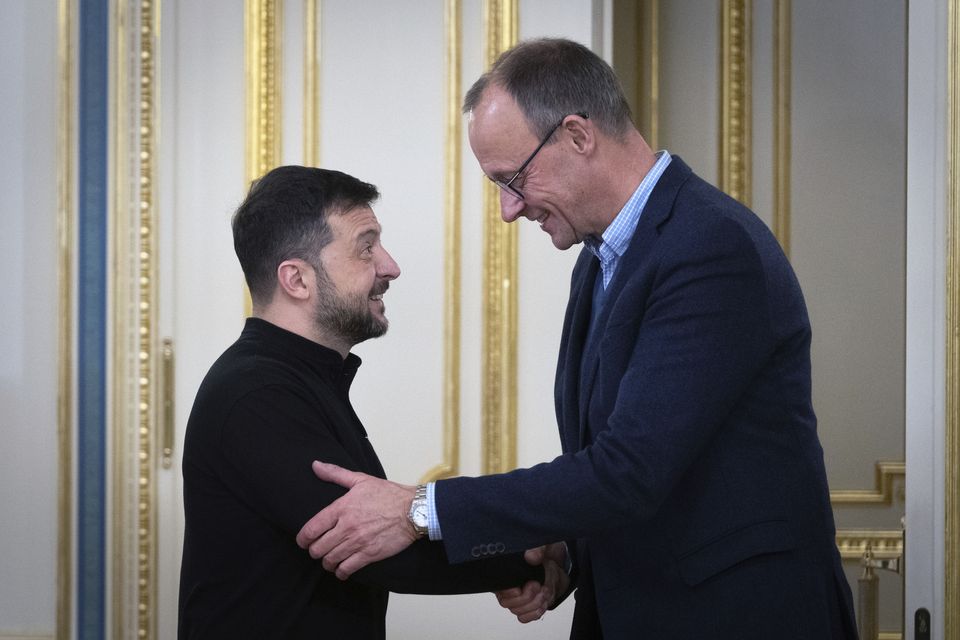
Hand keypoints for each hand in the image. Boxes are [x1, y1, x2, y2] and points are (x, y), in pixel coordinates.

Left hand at [295, 461, 417, 578]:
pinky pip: (347, 569)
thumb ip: (335, 473)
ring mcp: (358, 542)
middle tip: (317, 551)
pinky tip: (342, 570)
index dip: (303, 539)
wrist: (413, 510)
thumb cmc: (388, 494)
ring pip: (330, 560)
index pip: (311, 529)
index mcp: (342, 508)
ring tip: (329, 560)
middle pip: (318, 548)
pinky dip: (341, 572)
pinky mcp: (369, 554)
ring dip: (327, 562)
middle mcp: (347, 527)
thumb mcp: (361, 479)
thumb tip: (315, 465)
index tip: (303, 541)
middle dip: (314, 551)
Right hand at [494, 543, 569, 622]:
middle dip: (526, 596)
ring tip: (543, 592)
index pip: (498, 587)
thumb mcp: (542, 547)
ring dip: (533, 604)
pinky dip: (535, 612)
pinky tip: (542, 602)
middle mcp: (506, 588)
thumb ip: (537, 549)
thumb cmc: (543, 557)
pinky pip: (524, 618)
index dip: (509, 590)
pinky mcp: (525, 608)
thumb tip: (531, 557)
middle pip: (506, 603)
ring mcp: (516, 600)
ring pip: (517, 612)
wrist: (555, 567)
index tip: (522, 586)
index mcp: (504, 572)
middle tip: (536, 585)